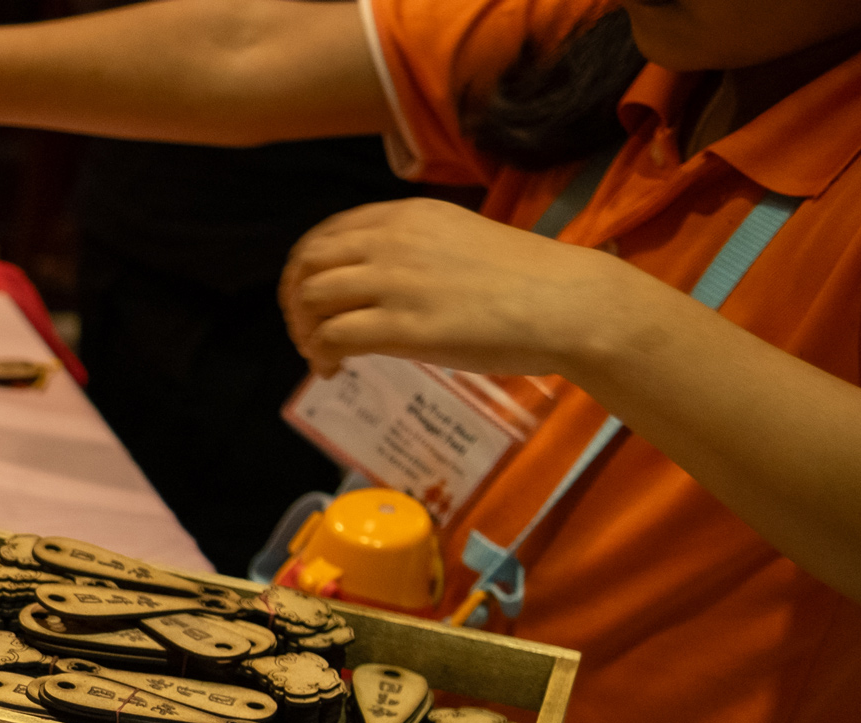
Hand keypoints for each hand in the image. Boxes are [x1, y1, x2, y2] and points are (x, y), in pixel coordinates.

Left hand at [281, 197, 635, 380]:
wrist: (566, 301)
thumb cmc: (526, 278)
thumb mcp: (459, 240)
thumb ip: (415, 251)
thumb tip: (380, 279)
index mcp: (408, 216)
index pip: (328, 232)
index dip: (306, 267)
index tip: (309, 296)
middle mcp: (393, 241)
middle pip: (309, 263)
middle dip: (294, 299)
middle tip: (305, 329)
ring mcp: (395, 282)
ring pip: (311, 299)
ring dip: (303, 330)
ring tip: (319, 353)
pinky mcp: (402, 326)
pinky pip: (332, 337)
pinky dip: (320, 355)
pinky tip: (333, 369)